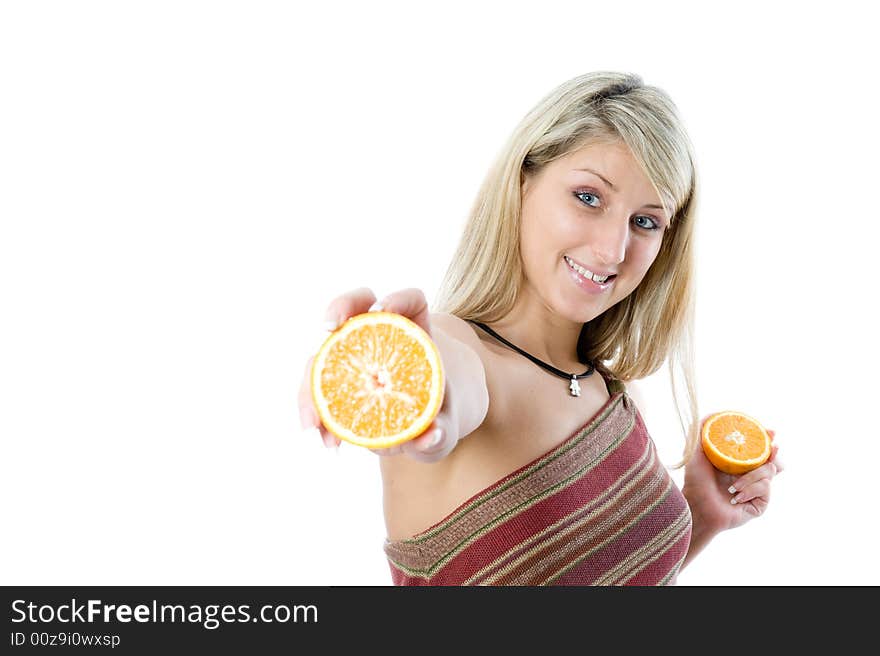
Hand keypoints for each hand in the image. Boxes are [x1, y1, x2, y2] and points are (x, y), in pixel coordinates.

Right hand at [297, 286, 458, 462]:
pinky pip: (316, 388)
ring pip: (325, 349)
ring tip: (317, 422)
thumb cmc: (433, 417)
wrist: (417, 425)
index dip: (397, 298)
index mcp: (416, 336)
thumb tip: (434, 435)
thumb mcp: (444, 426)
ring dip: (314, 379)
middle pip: (356, 304)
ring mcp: (352, 354)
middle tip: (329, 329)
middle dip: (337, 308)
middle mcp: (380, 336)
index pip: (412, 301)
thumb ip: (442, 431)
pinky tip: (324, 438)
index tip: (381, 312)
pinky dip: (315, 411)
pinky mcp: (334, 378)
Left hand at [682, 417, 783, 533]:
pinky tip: (736, 496)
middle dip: (774, 452)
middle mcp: (750, 475)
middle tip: (772, 447)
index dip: (767, 438)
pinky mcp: (761, 503)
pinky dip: (750, 489)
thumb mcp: (696, 452)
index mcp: (739, 463)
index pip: (759, 448)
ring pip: (770, 471)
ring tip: (733, 486)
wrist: (697, 507)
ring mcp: (757, 490)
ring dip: (752, 476)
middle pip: (773, 459)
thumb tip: (713, 413)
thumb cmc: (695, 481)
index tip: (770, 431)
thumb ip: (703, 431)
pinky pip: (766, 488)